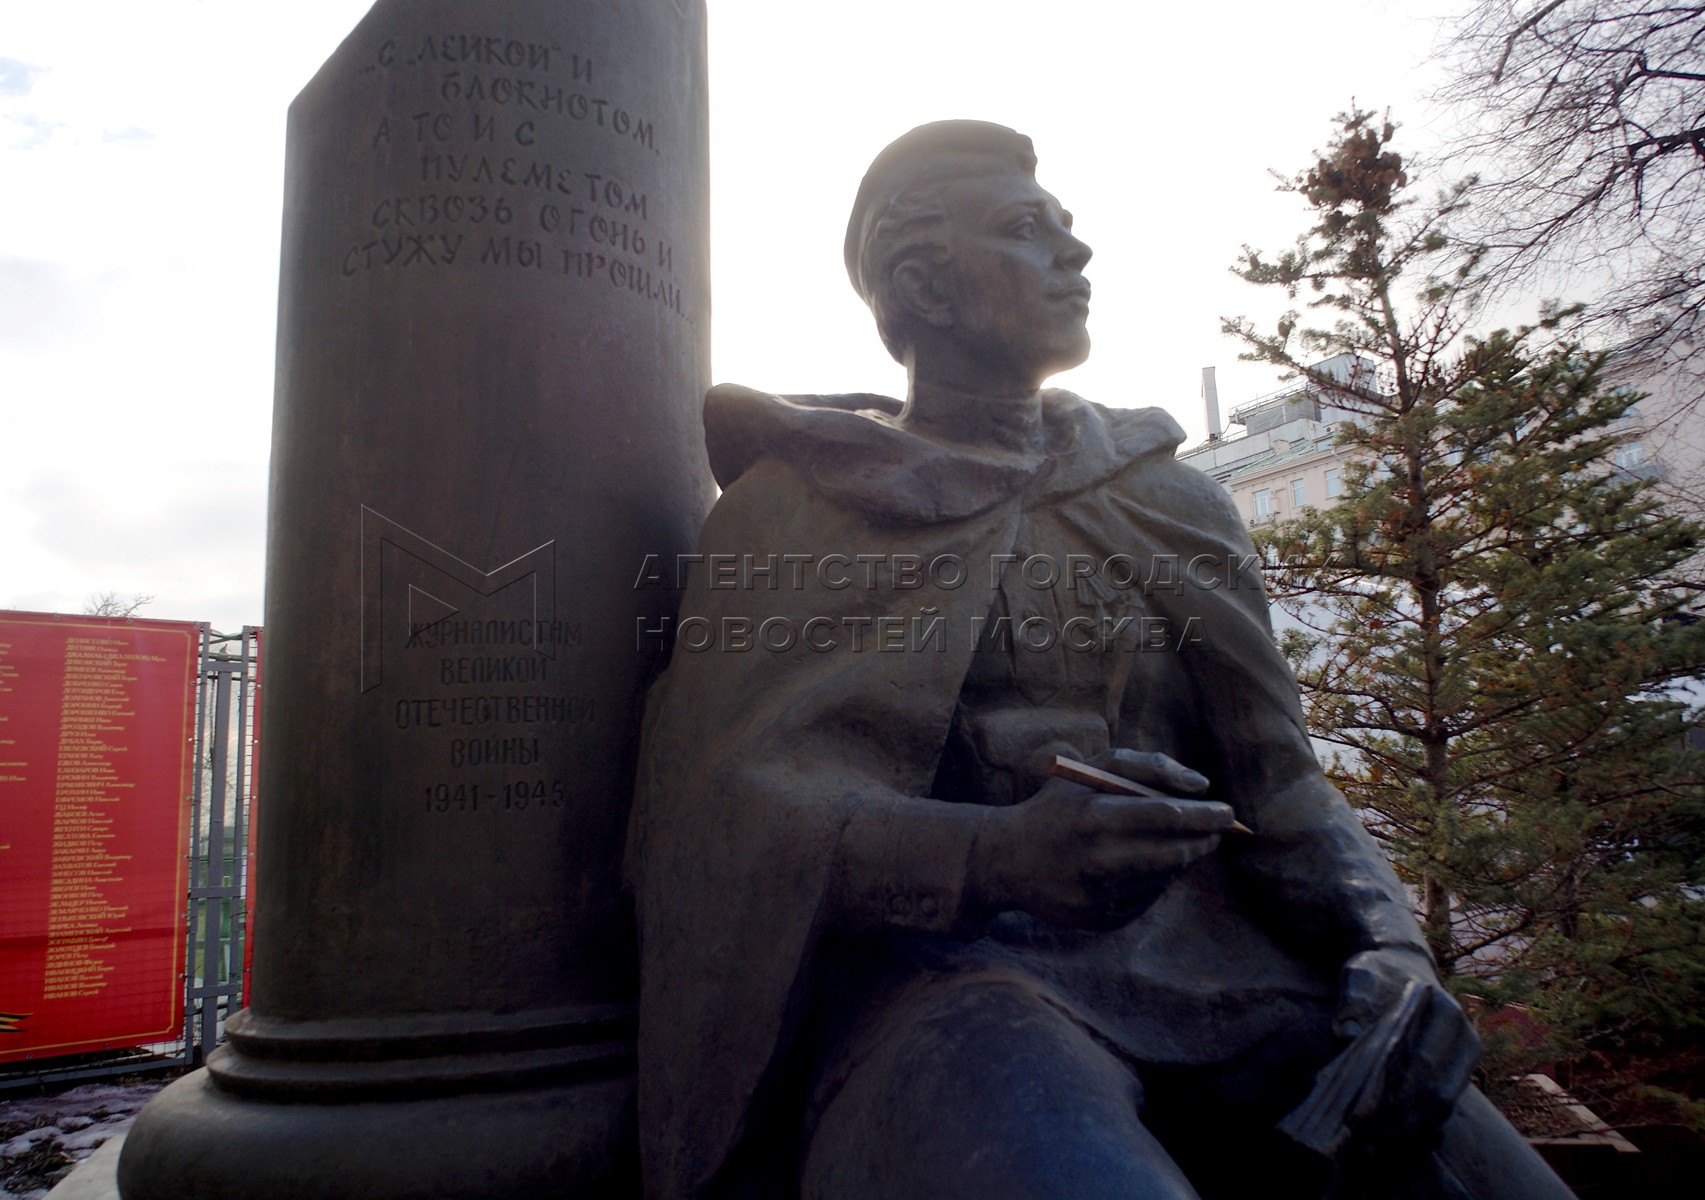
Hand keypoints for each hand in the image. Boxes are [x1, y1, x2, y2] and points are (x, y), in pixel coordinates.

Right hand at [970, 749, 1233, 928]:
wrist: (1007, 860)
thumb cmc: (1058, 806)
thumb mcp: (1092, 770)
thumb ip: (1148, 767)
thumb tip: (1200, 785)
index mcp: (1093, 817)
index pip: (1168, 817)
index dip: (1206, 816)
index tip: (1228, 812)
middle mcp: (1097, 861)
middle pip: (1176, 853)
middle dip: (1203, 840)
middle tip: (1216, 830)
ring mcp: (1099, 896)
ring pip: (1166, 876)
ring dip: (1180, 858)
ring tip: (1171, 841)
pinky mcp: (1101, 921)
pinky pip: (1148, 898)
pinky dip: (1155, 879)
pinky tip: (1135, 865)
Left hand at [1334, 947, 1479, 1156]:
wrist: (1401, 966)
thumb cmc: (1377, 973)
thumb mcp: (1360, 974)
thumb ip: (1353, 999)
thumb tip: (1345, 1035)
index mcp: (1445, 1011)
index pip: (1423, 1063)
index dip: (1396, 1093)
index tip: (1365, 1115)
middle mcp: (1465, 1036)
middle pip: (1437, 1092)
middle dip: (1403, 1120)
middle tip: (1368, 1139)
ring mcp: (1466, 1058)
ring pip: (1445, 1106)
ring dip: (1413, 1129)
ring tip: (1377, 1144)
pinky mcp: (1459, 1074)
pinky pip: (1444, 1108)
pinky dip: (1420, 1126)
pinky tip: (1390, 1139)